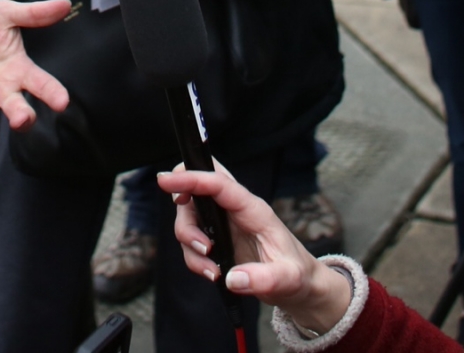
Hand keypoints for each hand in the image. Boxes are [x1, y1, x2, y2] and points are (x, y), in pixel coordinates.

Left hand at [0, 0, 72, 131]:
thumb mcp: (5, 13)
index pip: (42, 84)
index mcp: (18, 69)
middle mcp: (1, 89)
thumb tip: (66, 3)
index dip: (53, 94)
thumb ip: (34, 14)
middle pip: (19, 112)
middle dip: (23, 119)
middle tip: (21, 120)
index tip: (62, 102)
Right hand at [160, 163, 353, 333]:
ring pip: (189, 219)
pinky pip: (192, 241)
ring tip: (211, 270)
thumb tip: (233, 278)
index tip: (164, 179)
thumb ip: (264, 278)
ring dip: (191, 245)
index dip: (191, 177)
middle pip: (195, 194)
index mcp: (253, 209)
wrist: (299, 286)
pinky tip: (212, 273)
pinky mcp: (217, 238)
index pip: (218, 183)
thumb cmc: (297, 274)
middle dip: (186, 218)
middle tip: (202, 246)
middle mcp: (235, 210)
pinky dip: (194, 259)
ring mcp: (224, 223)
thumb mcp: (288, 279)